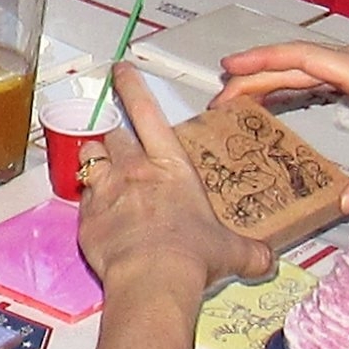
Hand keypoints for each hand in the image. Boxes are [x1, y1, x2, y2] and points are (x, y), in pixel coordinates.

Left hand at [80, 63, 273, 291]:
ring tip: (102, 171)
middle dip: (116, 137)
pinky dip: (88, 201)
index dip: (132, 86)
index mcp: (171, 165)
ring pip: (90, 157)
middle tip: (121, 147)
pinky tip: (98, 215)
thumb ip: (249, 251)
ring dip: (95, 160)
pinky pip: (81, 198)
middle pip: (115, 136)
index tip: (120, 70)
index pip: (147, 112)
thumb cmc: (192, 256)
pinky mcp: (86, 216)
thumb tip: (268, 260)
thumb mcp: (231, 251)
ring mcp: (106, 190)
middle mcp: (134, 169)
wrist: (152, 278)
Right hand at [213, 41, 348, 212]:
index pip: (303, 59)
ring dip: (276, 79)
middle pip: (298, 62)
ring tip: (241, 98)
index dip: (262, 63)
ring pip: (311, 66)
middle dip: (257, 77)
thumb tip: (343, 204)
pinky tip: (286, 99)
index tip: (228, 71)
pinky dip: (300, 84)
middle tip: (220, 99)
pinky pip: (327, 74)